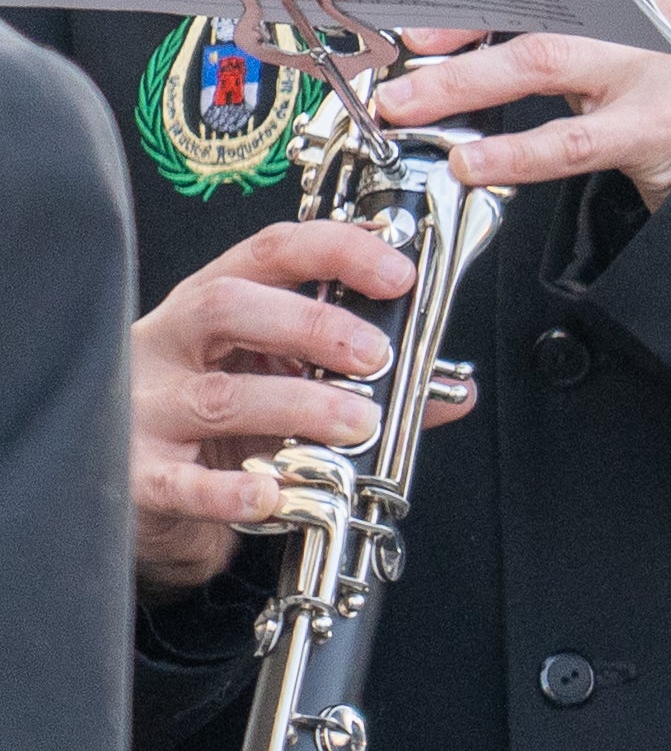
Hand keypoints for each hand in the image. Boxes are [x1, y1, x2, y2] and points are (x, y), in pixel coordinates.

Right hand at [128, 219, 474, 585]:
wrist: (148, 498)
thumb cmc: (222, 426)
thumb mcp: (286, 384)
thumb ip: (364, 383)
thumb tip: (453, 395)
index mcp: (211, 306)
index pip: (269, 253)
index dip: (337, 252)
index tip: (398, 275)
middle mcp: (170, 345)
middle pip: (228, 306)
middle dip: (312, 324)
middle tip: (376, 356)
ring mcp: (146, 408)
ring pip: (221, 396)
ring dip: (302, 406)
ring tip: (359, 425)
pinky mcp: (137, 474)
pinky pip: (181, 483)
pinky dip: (230, 491)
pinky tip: (271, 492)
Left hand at [373, 0, 670, 210]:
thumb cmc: (666, 73)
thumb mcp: (637, 4)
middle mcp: (648, 19)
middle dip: (464, 16)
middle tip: (406, 39)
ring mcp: (654, 74)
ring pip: (549, 62)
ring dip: (466, 82)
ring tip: (409, 102)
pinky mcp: (654, 131)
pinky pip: (574, 142)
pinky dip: (513, 154)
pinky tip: (471, 160)